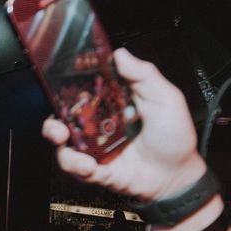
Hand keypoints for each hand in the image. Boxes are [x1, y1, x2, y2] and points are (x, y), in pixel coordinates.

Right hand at [42, 48, 208, 202]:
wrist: (177, 175)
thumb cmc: (173, 137)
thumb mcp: (165, 98)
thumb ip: (144, 75)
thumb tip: (120, 54)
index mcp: (111, 103)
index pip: (82, 92)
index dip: (67, 90)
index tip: (61, 89)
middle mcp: (99, 125)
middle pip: (63, 120)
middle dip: (53, 124)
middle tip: (58, 128)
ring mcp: (95, 149)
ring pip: (63, 146)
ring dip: (61, 148)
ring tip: (71, 149)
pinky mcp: (95, 170)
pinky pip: (76, 168)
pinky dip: (78, 167)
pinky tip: (90, 166)